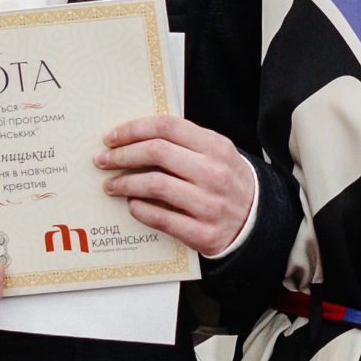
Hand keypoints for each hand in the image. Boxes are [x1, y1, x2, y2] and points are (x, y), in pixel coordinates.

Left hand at [96, 114, 255, 256]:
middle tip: (103, 160)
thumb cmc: (226, 183)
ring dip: (124, 183)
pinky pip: (161, 218)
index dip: (133, 129)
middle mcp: (214, 173)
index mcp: (216, 146)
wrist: (257, 223)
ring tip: (110, 185)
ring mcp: (210, 204)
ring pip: (155, 185)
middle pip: (156, 152)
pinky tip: (131, 205)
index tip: (111, 137)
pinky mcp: (204, 233)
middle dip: (121, 155)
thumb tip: (134, 137)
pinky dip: (140, 209)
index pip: (166, 127)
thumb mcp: (216, 154)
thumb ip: (184, 143)